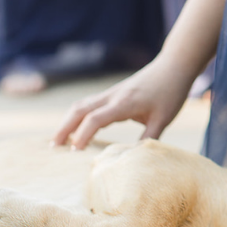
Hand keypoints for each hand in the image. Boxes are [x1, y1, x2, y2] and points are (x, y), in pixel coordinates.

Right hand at [53, 55, 194, 149]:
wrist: (172, 66)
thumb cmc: (170, 92)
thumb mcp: (163, 119)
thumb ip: (148, 139)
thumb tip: (135, 160)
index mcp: (124, 103)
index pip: (96, 119)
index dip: (83, 135)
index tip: (75, 152)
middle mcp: (112, 96)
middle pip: (79, 109)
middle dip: (64, 128)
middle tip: (53, 148)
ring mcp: (110, 93)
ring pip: (80, 105)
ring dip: (67, 121)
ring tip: (58, 141)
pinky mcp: (111, 93)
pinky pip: (88, 104)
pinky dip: (76, 116)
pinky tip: (74, 129)